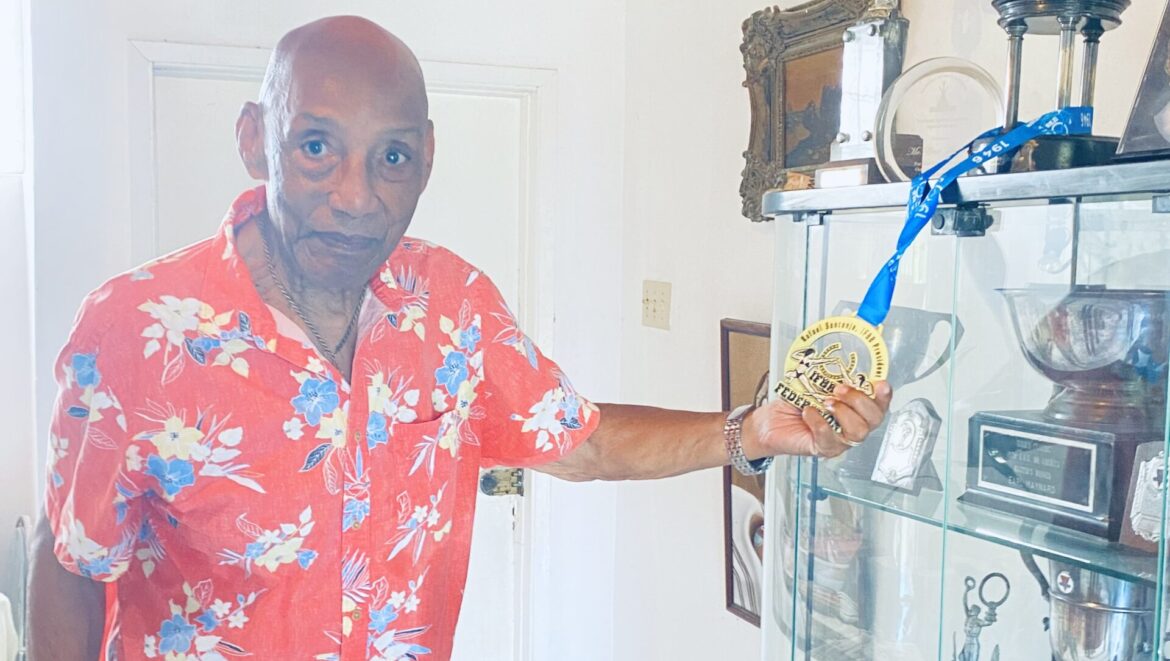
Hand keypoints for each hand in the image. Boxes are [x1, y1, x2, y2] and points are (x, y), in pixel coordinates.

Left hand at [744, 381, 892, 458]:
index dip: (884, 396)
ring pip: (858, 432)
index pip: (879, 405)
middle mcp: (852, 426)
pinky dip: (819, 423)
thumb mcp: (814, 383)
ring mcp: (840, 440)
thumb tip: (838, 360)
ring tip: (825, 402)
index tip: (880, 383)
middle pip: (874, 420)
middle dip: (860, 401)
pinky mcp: (822, 449)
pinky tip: (808, 413)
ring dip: (843, 413)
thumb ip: (830, 376)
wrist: (770, 421)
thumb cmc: (795, 403)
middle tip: (839, 389)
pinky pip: (829, 439)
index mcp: (855, 408)